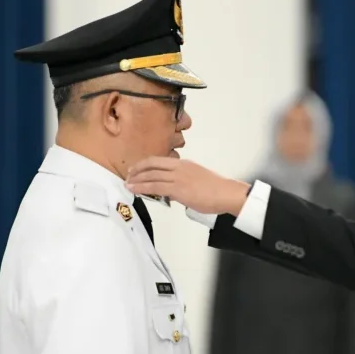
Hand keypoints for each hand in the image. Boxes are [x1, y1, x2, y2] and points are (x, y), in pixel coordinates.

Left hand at [126, 157, 250, 215]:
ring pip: (151, 175)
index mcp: (185, 164)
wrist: (226, 193)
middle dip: (137, 170)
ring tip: (128, 184)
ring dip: (136, 180)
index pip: (160, 160)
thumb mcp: (198, 181)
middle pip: (152, 164)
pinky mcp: (177, 188)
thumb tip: (173, 194)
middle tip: (129, 175)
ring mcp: (178, 177)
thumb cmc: (218, 191)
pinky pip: (154, 186)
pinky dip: (141, 187)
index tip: (138, 168)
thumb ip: (184, 185)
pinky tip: (134, 190)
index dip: (146, 164)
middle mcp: (179, 167)